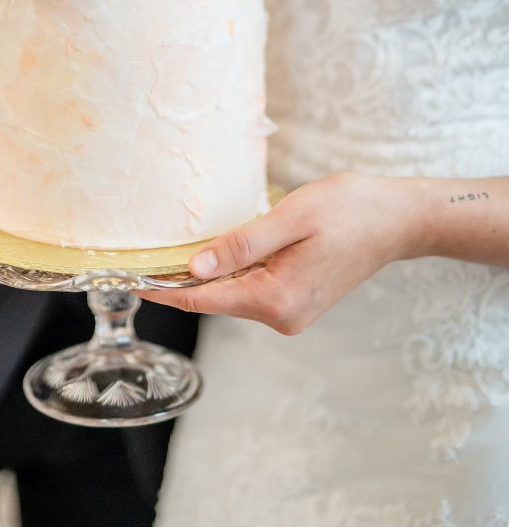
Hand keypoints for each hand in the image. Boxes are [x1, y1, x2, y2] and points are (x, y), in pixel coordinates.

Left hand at [139, 172, 421, 333]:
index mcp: (278, 299)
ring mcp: (291, 312)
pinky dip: (230, 274)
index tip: (130, 280)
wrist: (396, 219)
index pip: (205, 299)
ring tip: (169, 254)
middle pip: (216, 299)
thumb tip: (195, 270)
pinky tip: (215, 255)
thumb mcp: (290, 218)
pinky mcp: (297, 301)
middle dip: (180, 281)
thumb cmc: (348, 210)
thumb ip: (241, 245)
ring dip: (205, 276)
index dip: (165, 289)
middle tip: (140, 260)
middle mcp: (283, 316)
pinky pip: (251, 289)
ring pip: (233, 294)